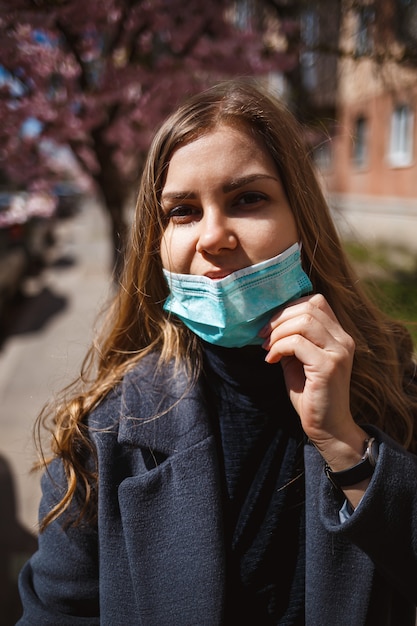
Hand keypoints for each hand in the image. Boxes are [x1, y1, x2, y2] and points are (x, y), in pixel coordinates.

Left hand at [259, 294, 364, 467]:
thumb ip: (291, 339)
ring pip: (303, 322)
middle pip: (309, 307)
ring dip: (278, 332)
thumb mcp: (298, 360)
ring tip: (267, 348)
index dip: (289, 307)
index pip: (316, 301)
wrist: (327, 427)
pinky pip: (297, 343)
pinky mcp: (328, 366)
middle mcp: (343, 339)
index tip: (270, 325)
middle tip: (263, 335)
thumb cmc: (310, 394)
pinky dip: (279, 348)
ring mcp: (338, 352)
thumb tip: (269, 323)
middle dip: (279, 318)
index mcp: (338, 335)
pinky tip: (272, 361)